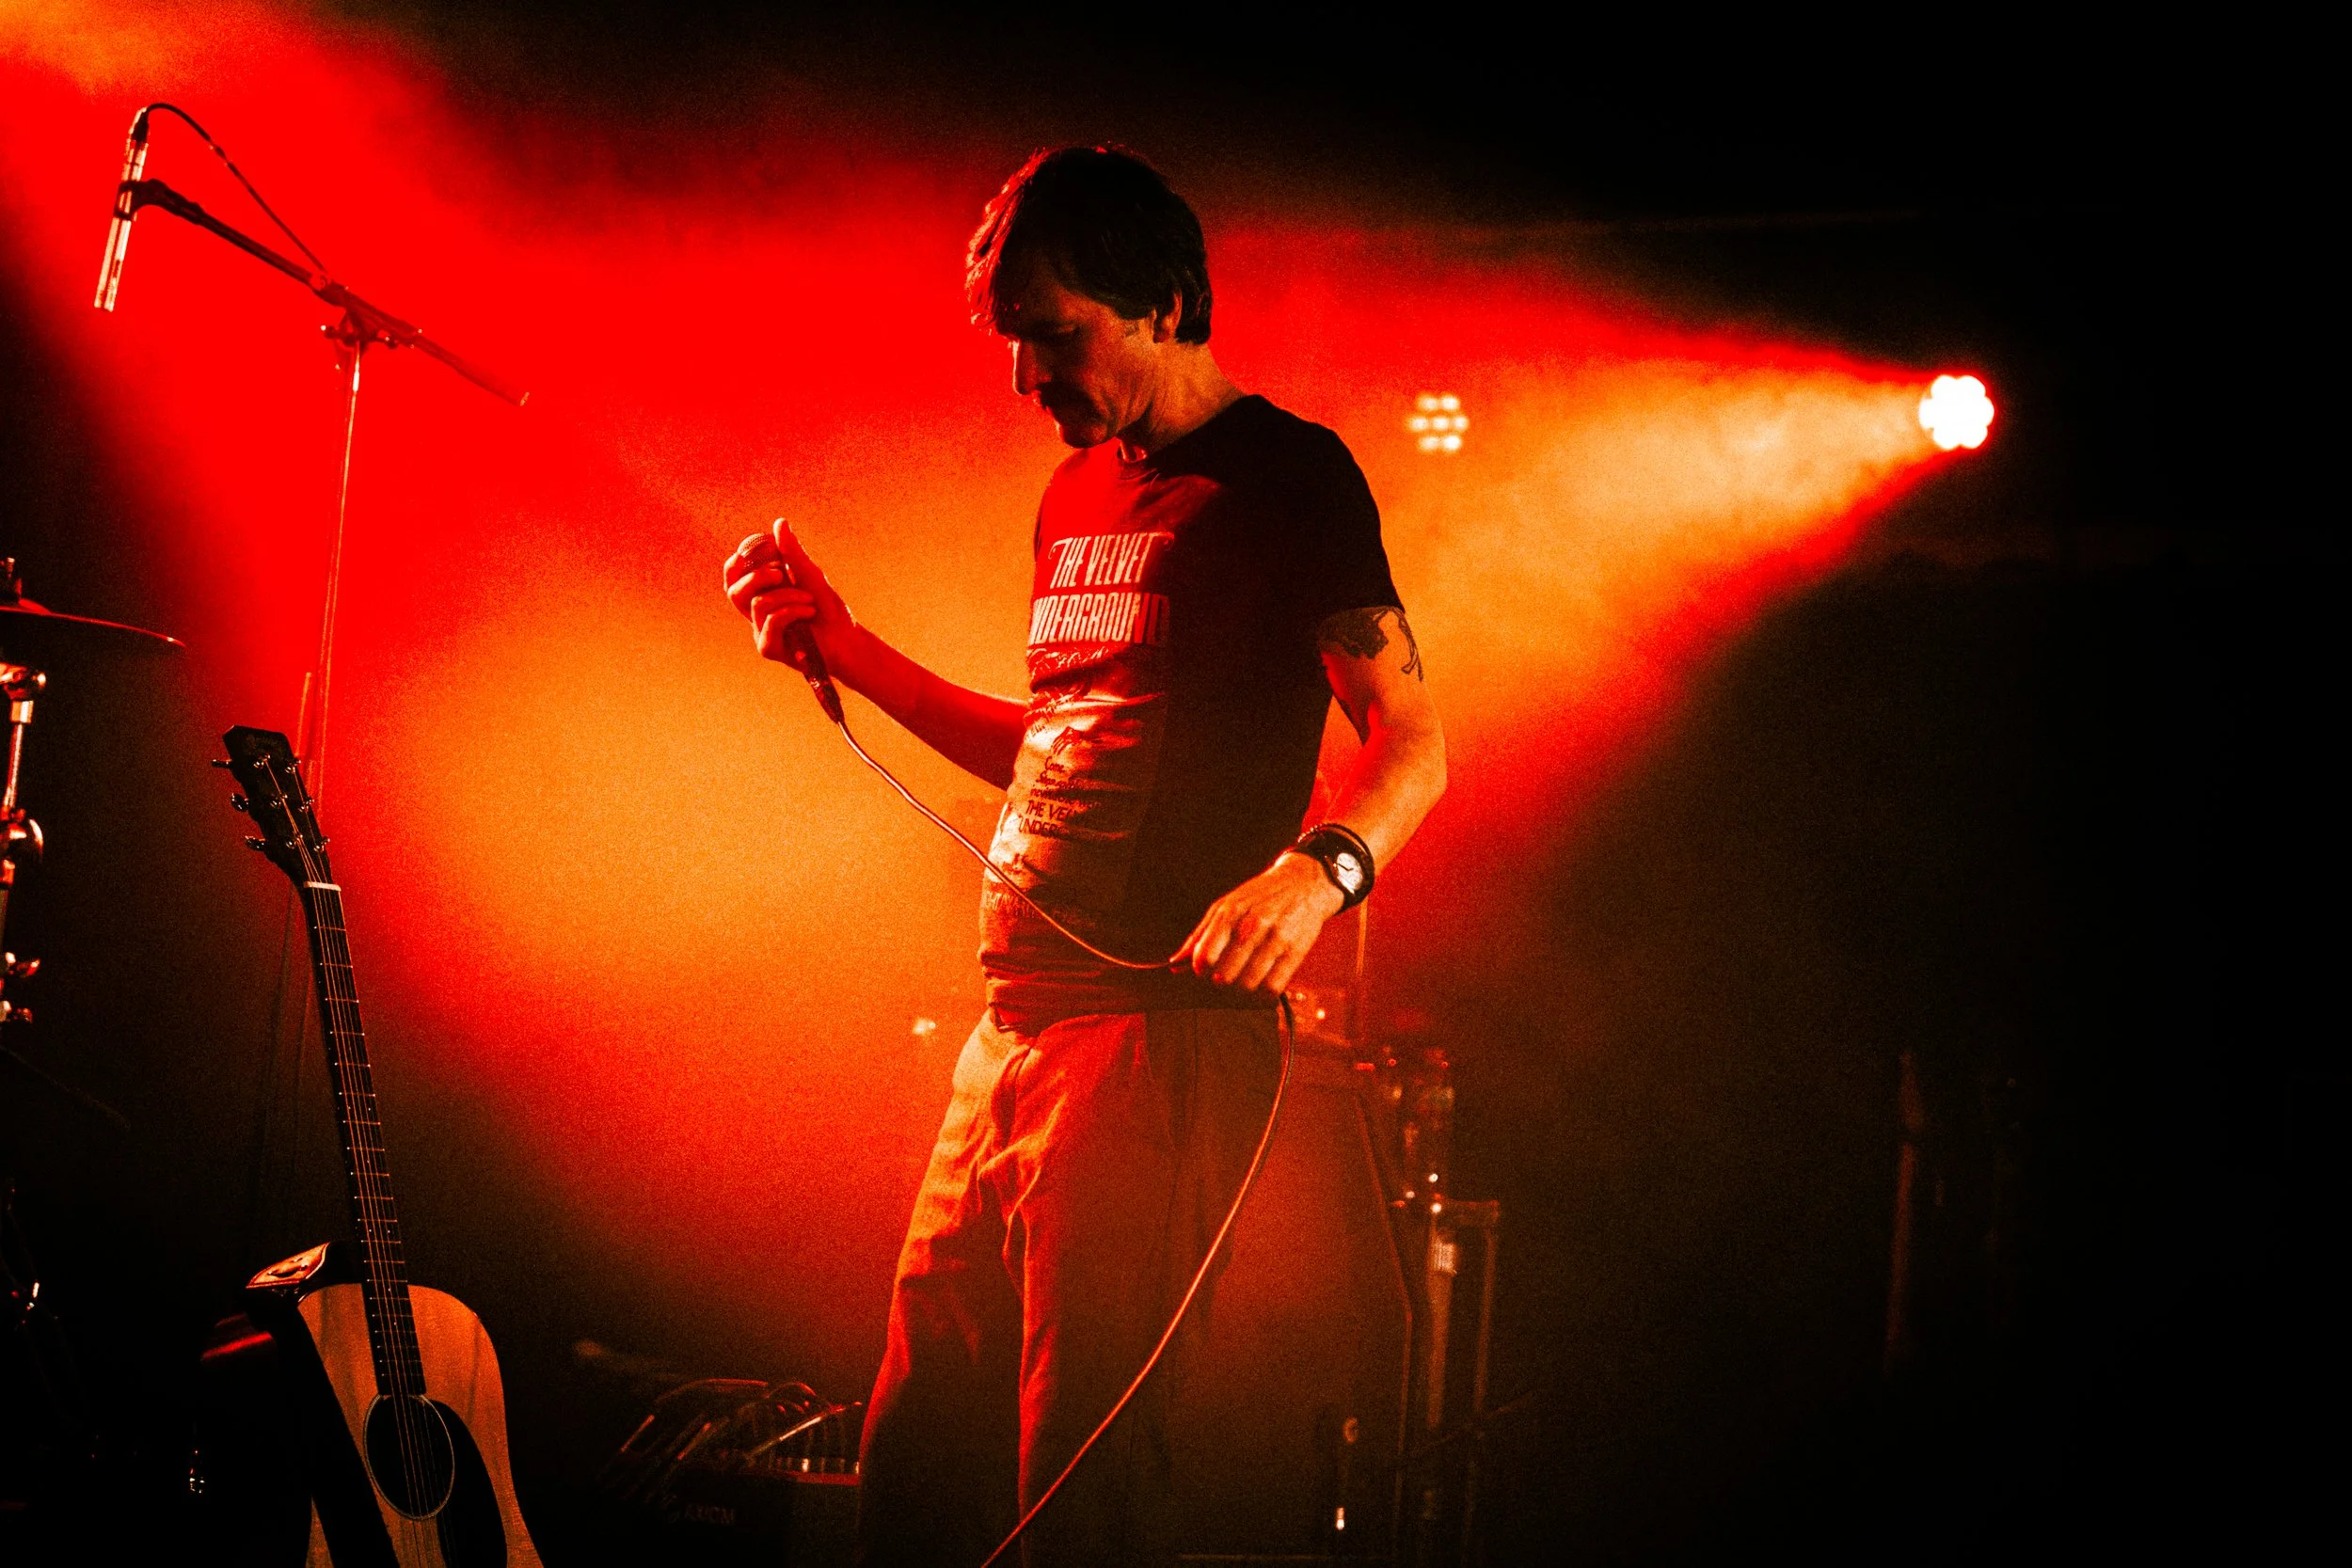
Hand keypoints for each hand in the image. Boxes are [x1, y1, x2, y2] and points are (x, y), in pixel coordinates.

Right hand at [722, 519, 856, 679]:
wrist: (848, 639)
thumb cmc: (829, 609)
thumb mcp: (810, 575)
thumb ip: (792, 552)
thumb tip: (779, 523)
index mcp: (763, 596)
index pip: (735, 583)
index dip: (732, 569)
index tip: (742, 554)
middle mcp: (758, 616)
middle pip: (735, 593)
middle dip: (755, 577)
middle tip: (779, 572)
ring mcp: (762, 633)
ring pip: (759, 604)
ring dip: (789, 596)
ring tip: (810, 600)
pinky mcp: (771, 649)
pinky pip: (770, 622)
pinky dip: (791, 612)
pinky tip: (809, 612)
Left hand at [1175, 852, 1345, 996]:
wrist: (1305, 883)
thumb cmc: (1260, 896)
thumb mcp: (1226, 905)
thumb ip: (1200, 935)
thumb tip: (1175, 963)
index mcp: (1231, 912)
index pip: (1204, 956)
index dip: (1200, 970)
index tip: (1204, 969)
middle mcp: (1253, 926)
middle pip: (1224, 976)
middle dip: (1219, 981)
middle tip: (1225, 975)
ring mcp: (1276, 940)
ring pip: (1247, 986)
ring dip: (1240, 990)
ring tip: (1243, 979)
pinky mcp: (1295, 953)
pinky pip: (1272, 988)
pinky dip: (1263, 994)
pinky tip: (1261, 983)